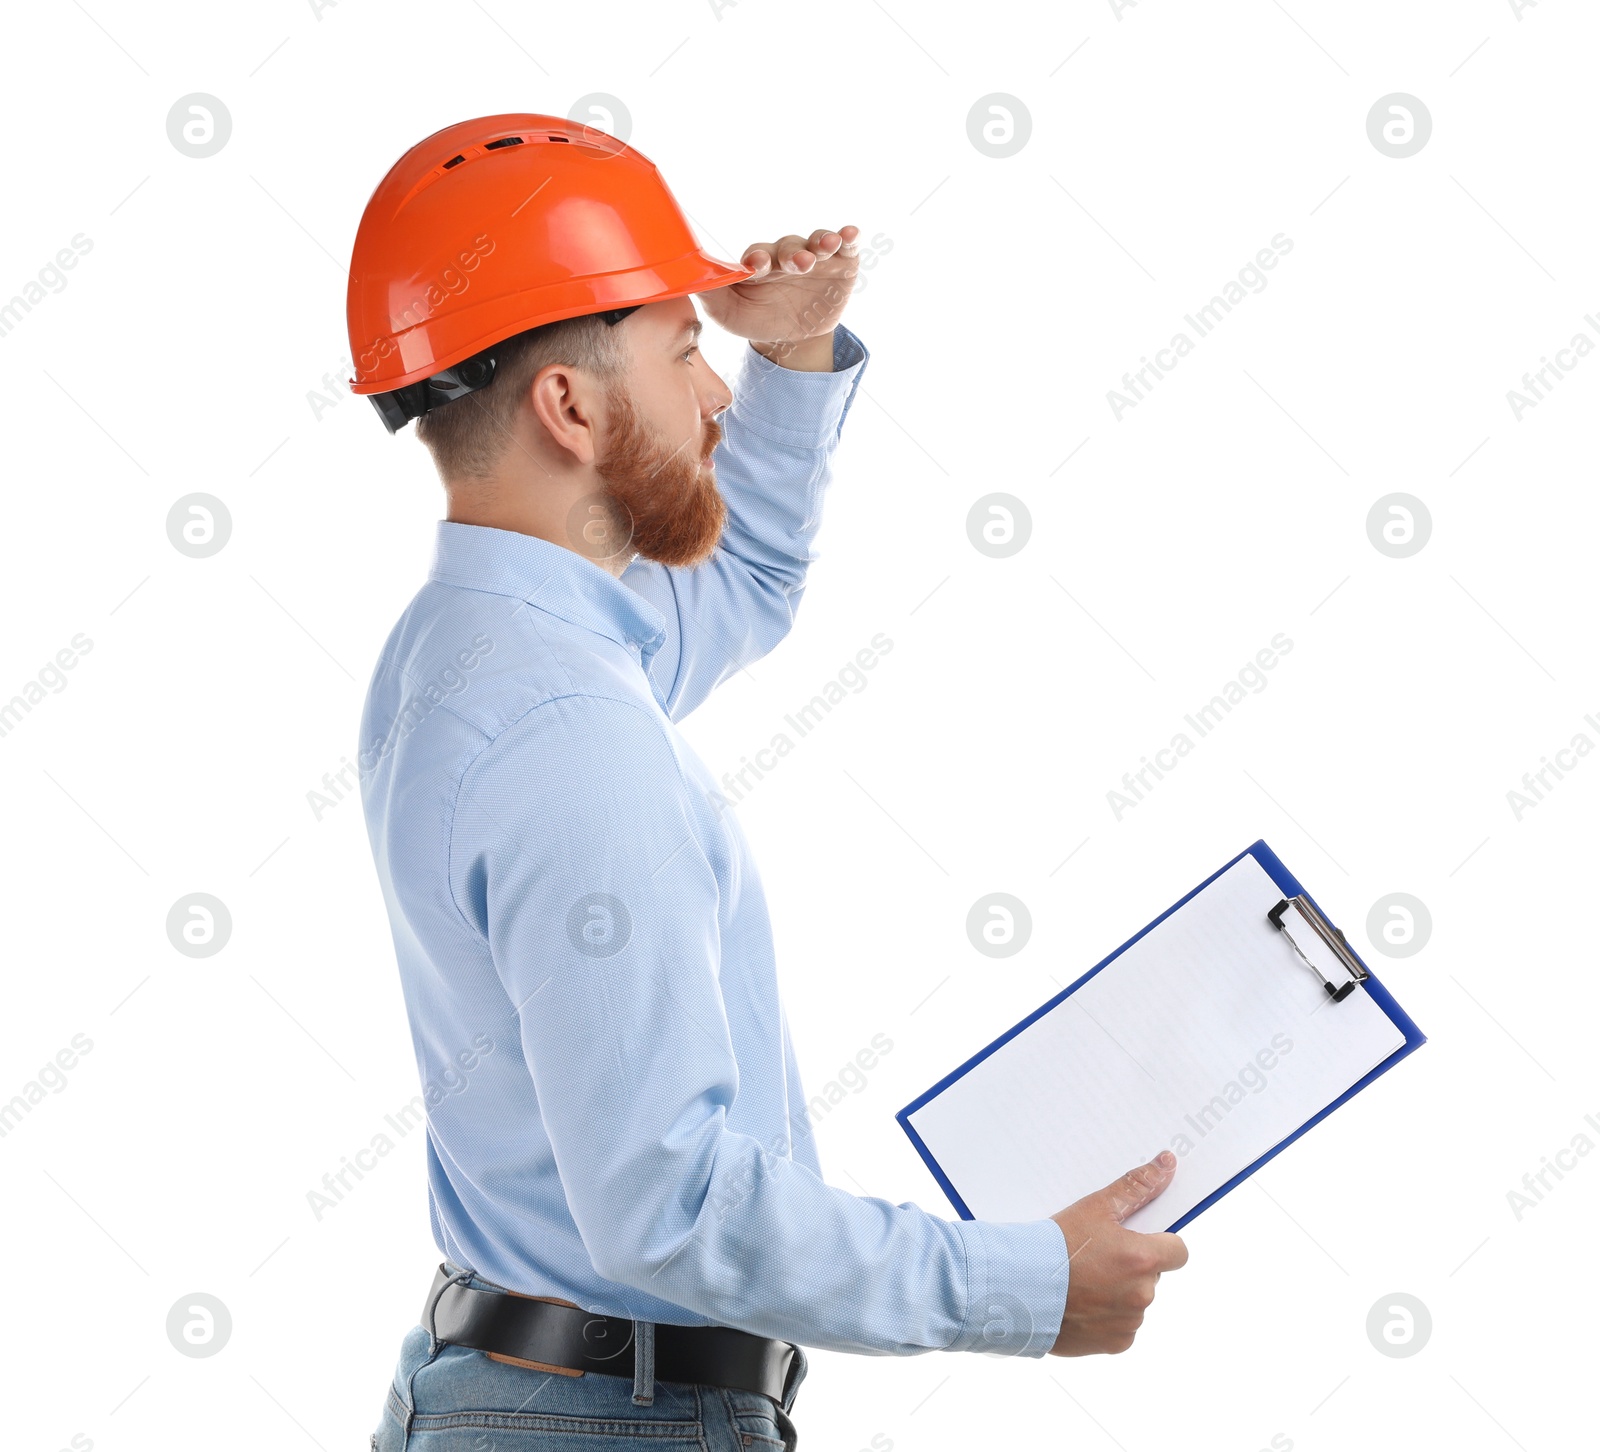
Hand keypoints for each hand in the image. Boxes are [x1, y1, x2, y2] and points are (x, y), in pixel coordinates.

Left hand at [697, 226, 859, 368]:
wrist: (794, 338)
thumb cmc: (758, 319)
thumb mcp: (730, 315)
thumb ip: (711, 296)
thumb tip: (686, 280)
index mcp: (758, 264)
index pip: (757, 254)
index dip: (757, 257)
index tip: (758, 265)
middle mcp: (785, 256)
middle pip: (789, 246)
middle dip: (793, 254)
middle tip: (801, 264)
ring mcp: (815, 257)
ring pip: (817, 242)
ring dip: (821, 241)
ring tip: (826, 245)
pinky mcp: (841, 263)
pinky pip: (846, 246)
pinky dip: (848, 238)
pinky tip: (850, 234)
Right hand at [1048, 1151, 1188, 1356]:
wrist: (1018, 1288)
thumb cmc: (1054, 1245)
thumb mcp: (1095, 1207)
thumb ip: (1137, 1187)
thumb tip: (1167, 1164)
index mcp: (1143, 1258)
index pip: (1178, 1251)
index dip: (1159, 1242)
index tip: (1135, 1240)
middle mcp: (1143, 1294)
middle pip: (1153, 1275)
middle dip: (1133, 1266)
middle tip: (1097, 1256)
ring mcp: (1130, 1322)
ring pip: (1136, 1301)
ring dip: (1119, 1292)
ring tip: (1083, 1280)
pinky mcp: (1115, 1344)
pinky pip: (1122, 1327)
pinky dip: (1107, 1317)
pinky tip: (1081, 1303)